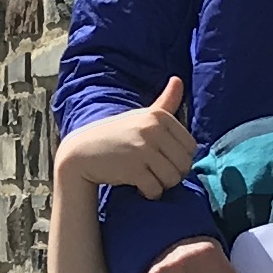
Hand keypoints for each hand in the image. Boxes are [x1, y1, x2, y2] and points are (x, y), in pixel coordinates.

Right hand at [58, 77, 197, 198]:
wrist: (82, 152)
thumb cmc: (116, 135)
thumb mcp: (141, 116)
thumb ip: (164, 102)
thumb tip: (178, 79)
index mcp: (159, 116)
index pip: (190, 146)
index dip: (180, 159)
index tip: (163, 160)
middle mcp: (153, 129)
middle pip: (184, 164)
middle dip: (173, 175)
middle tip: (156, 174)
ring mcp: (143, 148)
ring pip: (172, 179)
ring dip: (162, 186)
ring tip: (148, 180)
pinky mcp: (133, 168)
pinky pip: (155, 189)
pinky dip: (150, 193)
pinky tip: (139, 188)